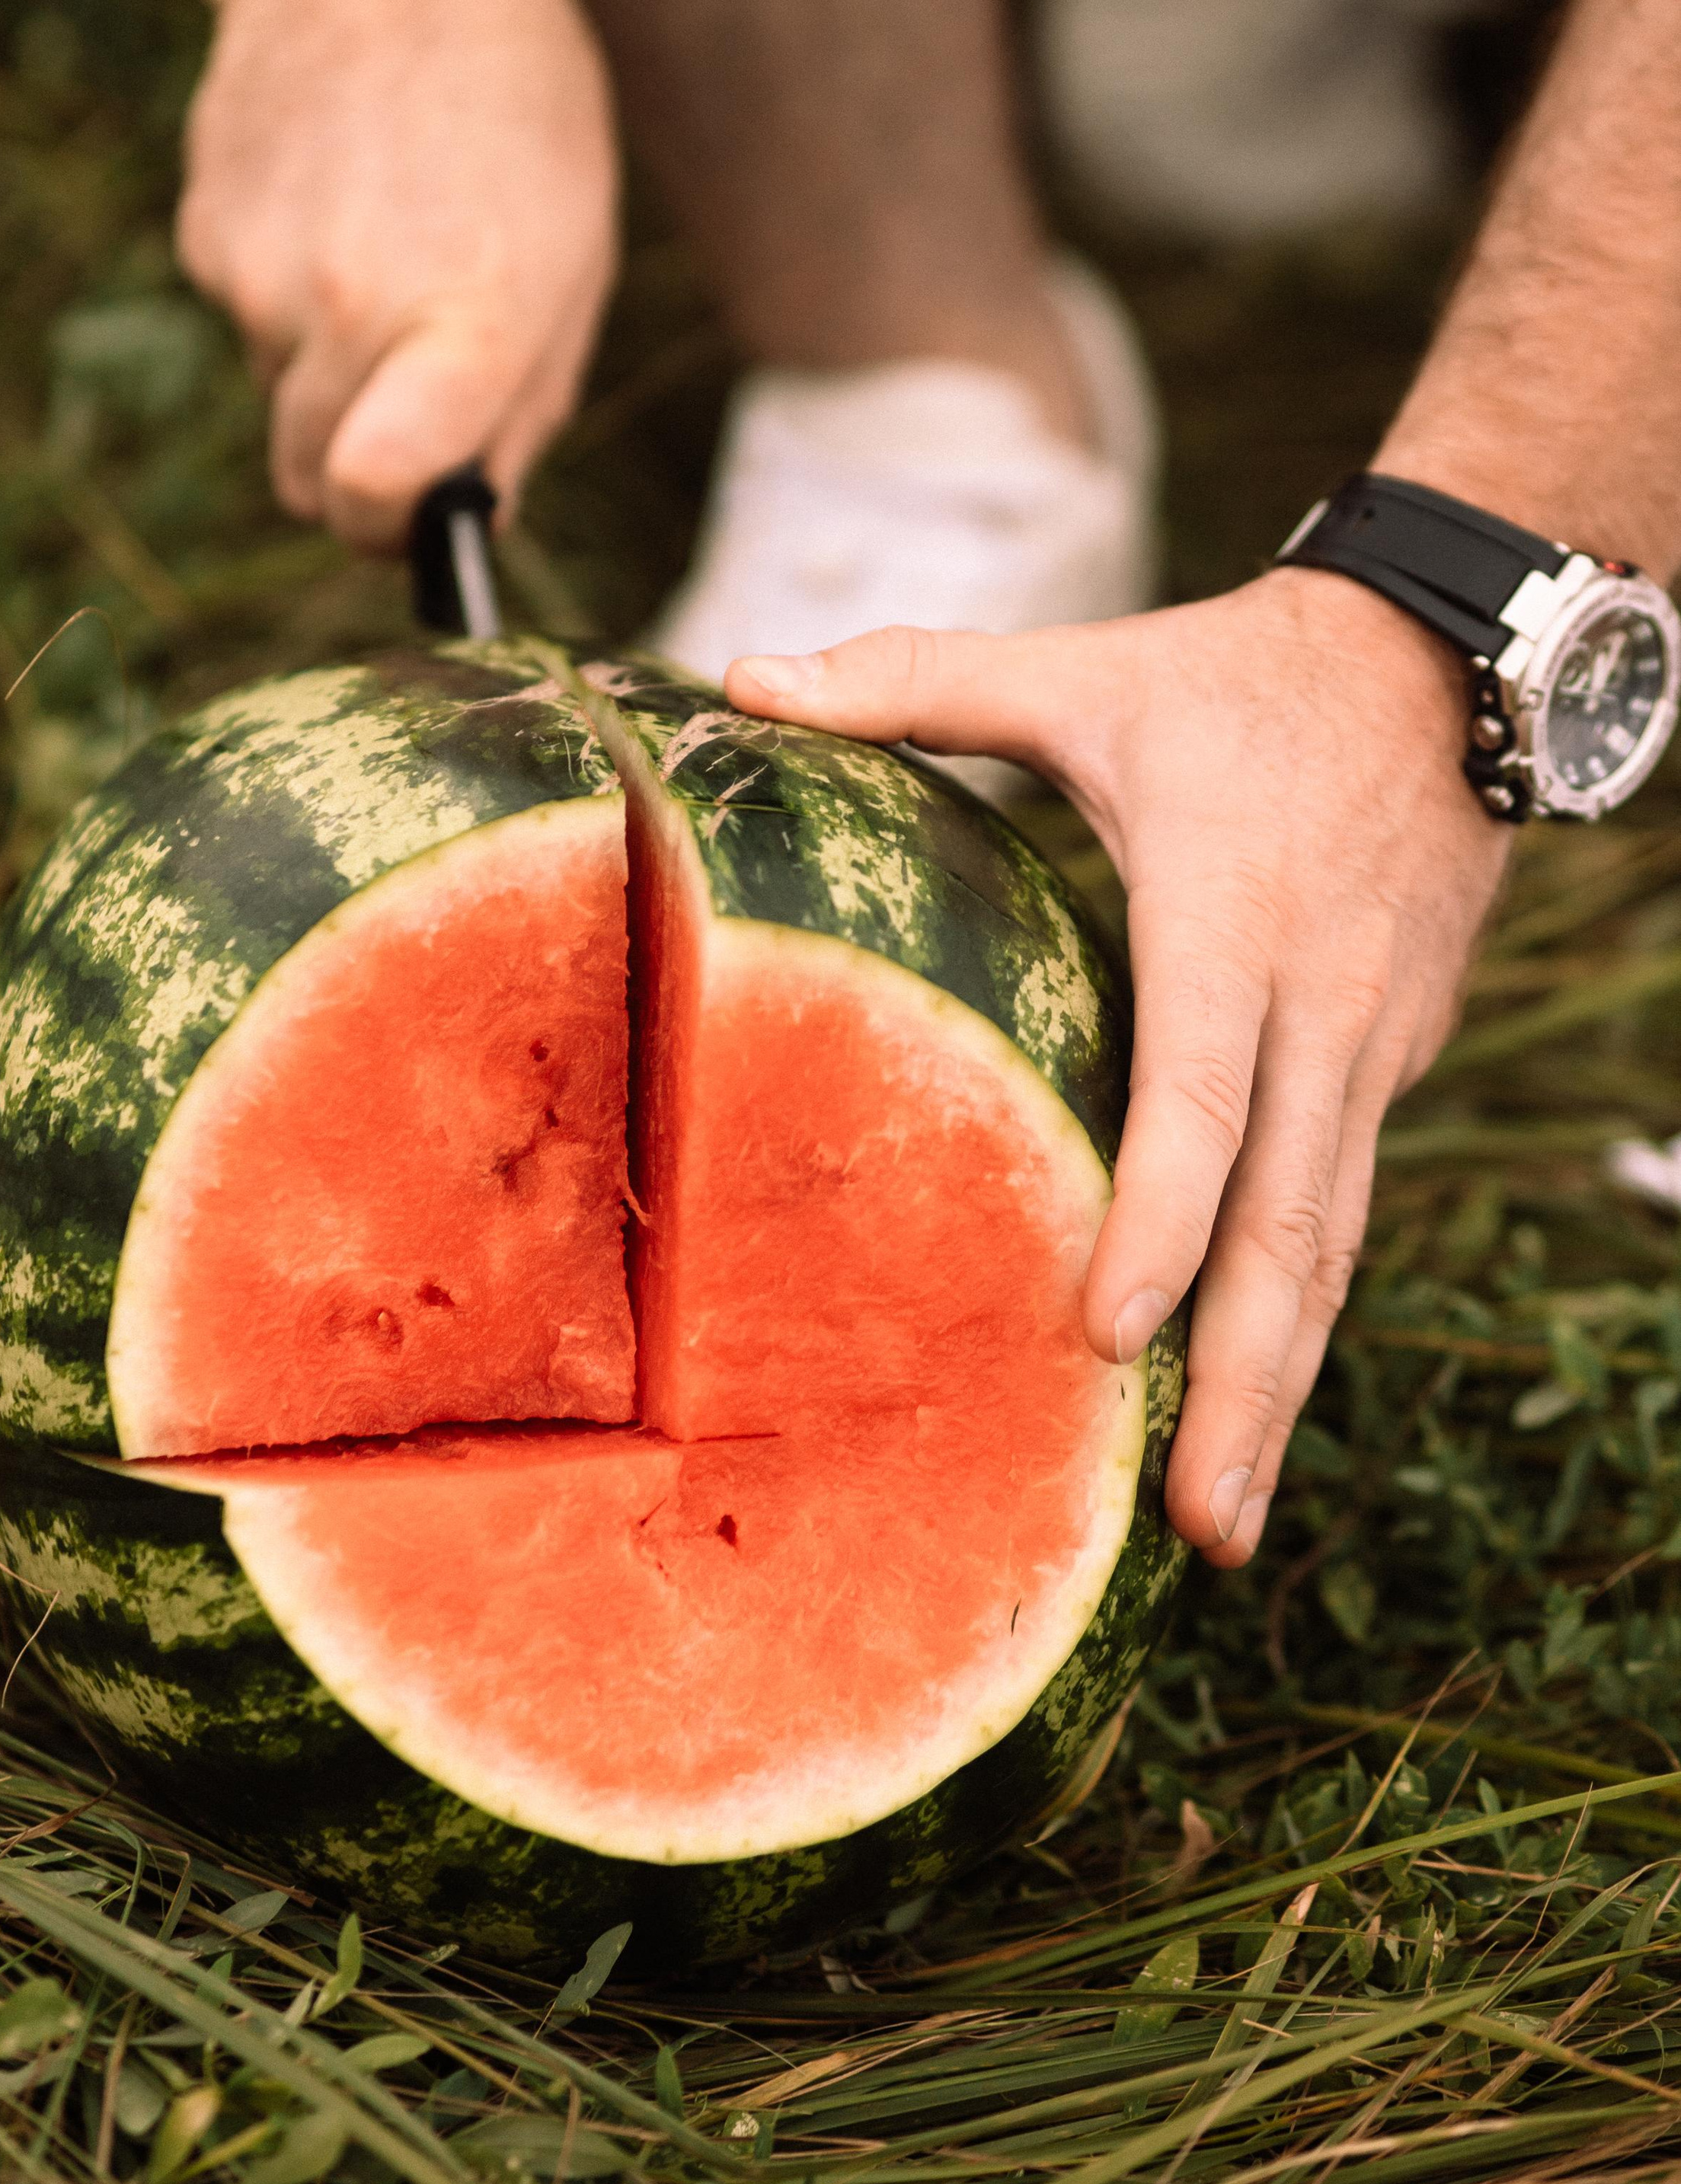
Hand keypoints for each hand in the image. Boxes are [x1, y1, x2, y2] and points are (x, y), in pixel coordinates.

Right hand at [176, 0, 615, 548]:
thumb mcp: (574, 259)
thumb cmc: (513, 106)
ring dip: (329, 368)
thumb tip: (470, 523)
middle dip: (360, 482)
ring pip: (282, 401)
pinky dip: (287, 294)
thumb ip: (523, 408)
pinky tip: (336, 200)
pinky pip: (247, 323)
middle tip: (416, 406)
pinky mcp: (203, 238)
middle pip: (312, 487)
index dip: (391, 535)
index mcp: (466, 320)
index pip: (377, 491)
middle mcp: (347, 308)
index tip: (420, 524)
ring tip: (387, 246)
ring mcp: (258, 275)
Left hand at [727, 571, 1512, 1566]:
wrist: (1442, 657)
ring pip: (1334, 1236)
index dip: (1163, 1216)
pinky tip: (1253, 1392)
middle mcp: (1320, 1000)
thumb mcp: (1082, 672)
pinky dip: (1303, 1303)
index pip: (1203, 1090)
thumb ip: (915, 681)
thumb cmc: (1232, 677)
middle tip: (1199, 1525)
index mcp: (1229, 917)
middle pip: (1291, 1217)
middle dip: (1246, 1381)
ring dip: (1286, 1383)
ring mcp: (1376, 1040)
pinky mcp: (1400, 1054)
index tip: (1110, 1336)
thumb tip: (742, 674)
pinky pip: (1346, 1196)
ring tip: (1228, 1521)